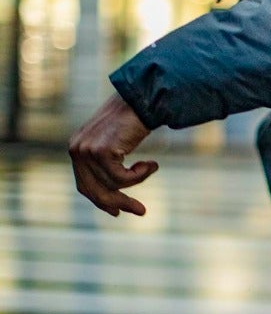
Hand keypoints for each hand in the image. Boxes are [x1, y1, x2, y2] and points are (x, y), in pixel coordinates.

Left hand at [68, 94, 157, 217]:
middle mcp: (76, 150)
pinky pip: (122, 178)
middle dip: (118, 202)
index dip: (101, 201)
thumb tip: (111, 193)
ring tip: (150, 166)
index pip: (85, 185)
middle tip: (141, 211)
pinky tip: (151, 163)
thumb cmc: (133, 120)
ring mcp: (86, 151)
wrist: (142, 101)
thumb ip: (106, 163)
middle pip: (94, 191)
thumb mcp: (113, 143)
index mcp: (76, 148)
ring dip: (136, 181)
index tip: (117, 212)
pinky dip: (140, 175)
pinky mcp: (100, 152)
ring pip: (112, 185)